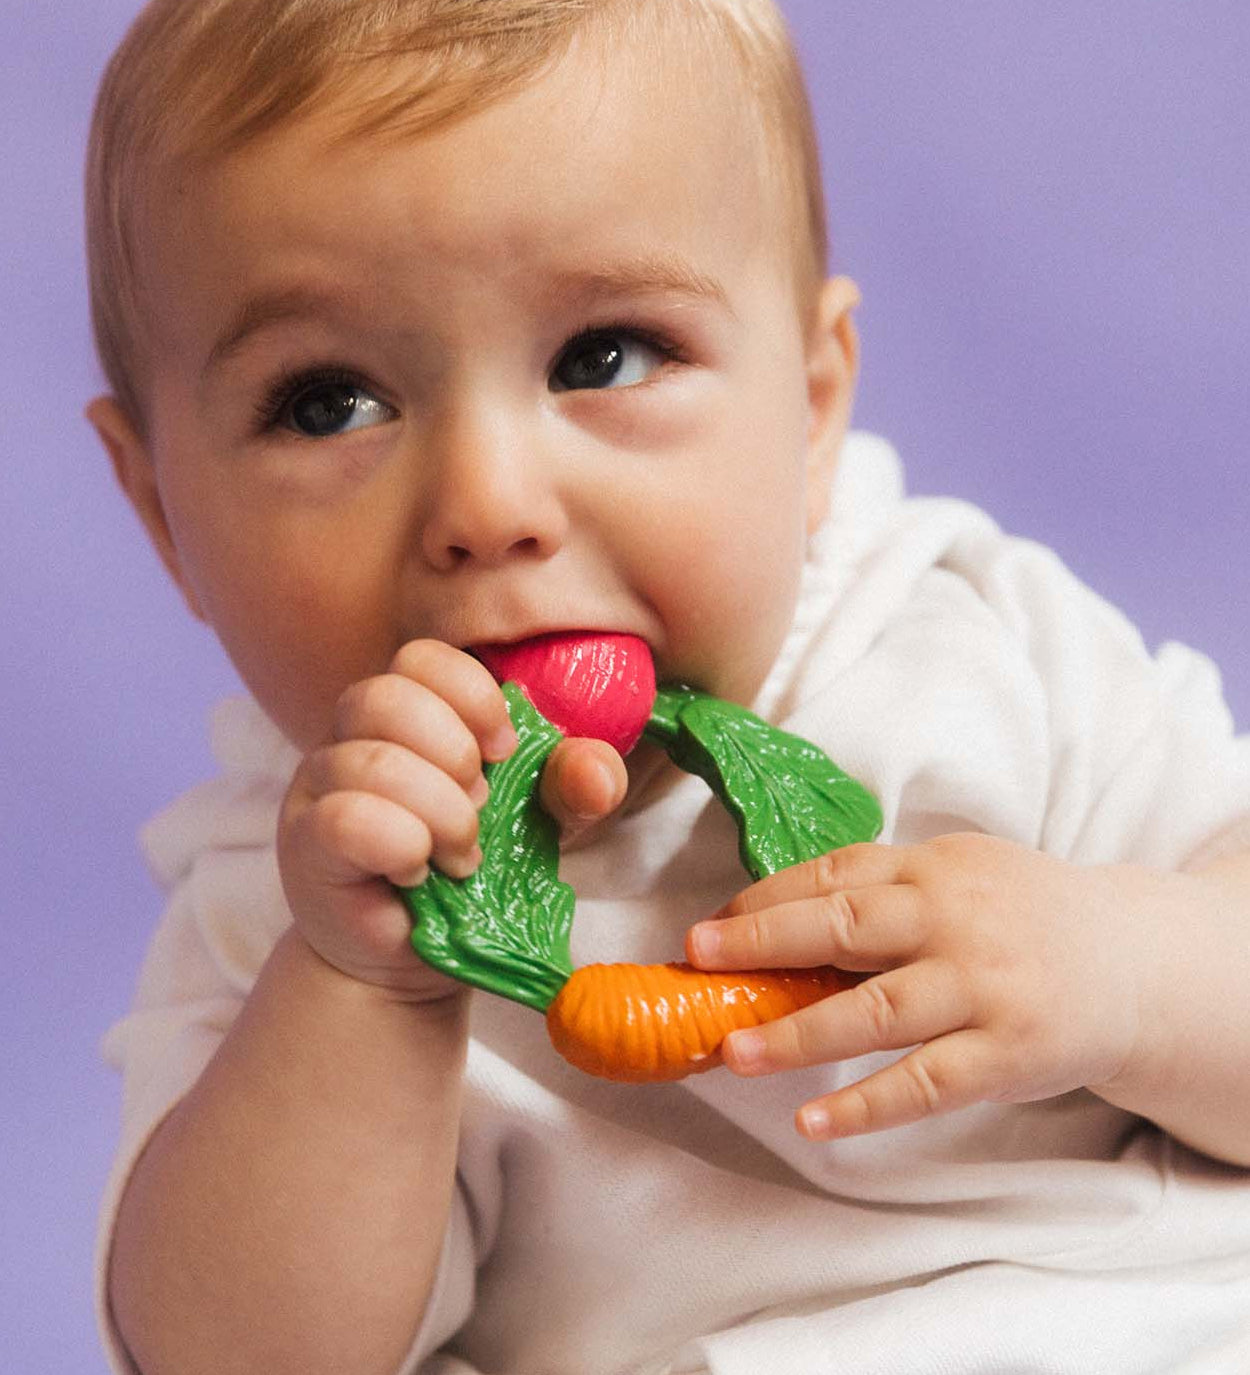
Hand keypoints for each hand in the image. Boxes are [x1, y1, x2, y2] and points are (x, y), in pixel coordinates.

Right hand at [279, 639, 626, 998]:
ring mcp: (319, 786)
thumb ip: (572, 785)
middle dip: (456, 755)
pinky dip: (399, 843)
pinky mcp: (305, 843)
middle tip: (480, 811)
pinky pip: (344, 818)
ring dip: (439, 812)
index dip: (473, 697)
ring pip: (369, 760)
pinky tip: (416, 871)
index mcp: (407, 712)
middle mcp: (352, 736)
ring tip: (461, 858)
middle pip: (388, 695)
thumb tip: (596, 774)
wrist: (413, 958)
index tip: (506, 752)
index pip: (422, 658)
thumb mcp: (539, 822)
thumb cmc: (469, 874)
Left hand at [686, 834, 1173, 1138]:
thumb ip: (885, 891)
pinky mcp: (1006, 1052)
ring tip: (733, 1050)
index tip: (711, 924)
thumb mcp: (959, 876)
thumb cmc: (1021, 916)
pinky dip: (865, 1105)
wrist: (1131, 962)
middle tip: (697, 958)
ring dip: (797, 1033)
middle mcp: (954, 919)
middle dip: (761, 941)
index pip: (835, 873)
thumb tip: (775, 917)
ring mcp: (982, 986)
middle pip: (843, 926)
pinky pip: (924, 1083)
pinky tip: (813, 1121)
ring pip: (875, 1010)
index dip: (766, 898)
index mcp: (933, 868)